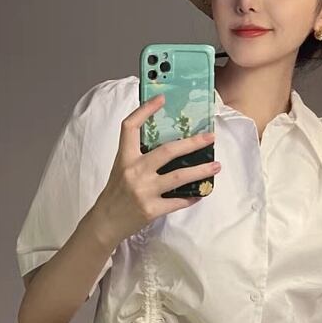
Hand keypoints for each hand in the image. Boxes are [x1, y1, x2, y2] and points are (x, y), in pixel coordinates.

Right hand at [93, 94, 220, 248]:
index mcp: (124, 158)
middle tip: (210, 137)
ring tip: (216, 166)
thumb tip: (169, 146)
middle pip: (167, 151)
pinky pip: (178, 201)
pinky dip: (192, 197)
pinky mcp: (151, 209)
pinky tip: (202, 193)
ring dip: (201, 170)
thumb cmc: (115, 194)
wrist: (105, 223)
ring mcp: (143, 191)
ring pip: (178, 177)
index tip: (162, 99)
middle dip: (192, 143)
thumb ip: (139, 157)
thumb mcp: (121, 170)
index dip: (145, 110)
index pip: (130, 127)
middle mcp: (134, 171)